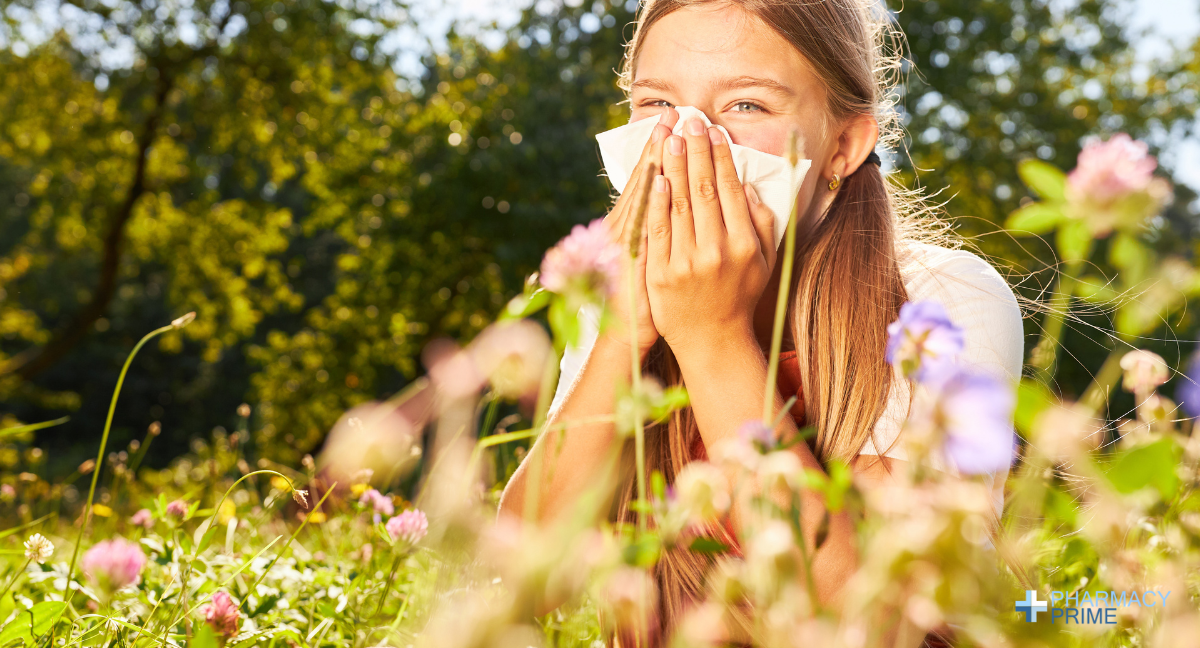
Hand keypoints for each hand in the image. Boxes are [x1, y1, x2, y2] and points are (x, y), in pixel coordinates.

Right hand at [602, 108, 679, 354]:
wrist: (628, 333)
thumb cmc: (643, 295)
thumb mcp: (647, 253)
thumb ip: (657, 222)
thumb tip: (667, 188)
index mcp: (631, 222)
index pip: (648, 176)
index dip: (659, 147)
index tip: (672, 119)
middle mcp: (625, 227)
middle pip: (646, 178)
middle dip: (661, 144)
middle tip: (674, 112)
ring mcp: (627, 242)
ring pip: (642, 195)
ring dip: (655, 162)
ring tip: (667, 132)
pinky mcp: (632, 260)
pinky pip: (643, 226)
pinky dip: (647, 202)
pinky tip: (655, 179)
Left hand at [645, 118, 777, 358]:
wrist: (712, 340)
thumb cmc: (740, 296)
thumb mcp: (764, 262)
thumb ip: (762, 224)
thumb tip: (750, 187)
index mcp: (744, 245)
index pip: (730, 190)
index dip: (720, 157)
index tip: (712, 131)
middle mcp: (717, 252)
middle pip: (703, 190)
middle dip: (695, 151)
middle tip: (689, 122)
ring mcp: (687, 263)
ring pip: (679, 205)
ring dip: (673, 167)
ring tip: (670, 138)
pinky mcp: (661, 274)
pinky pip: (657, 231)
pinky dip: (656, 203)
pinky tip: (655, 178)